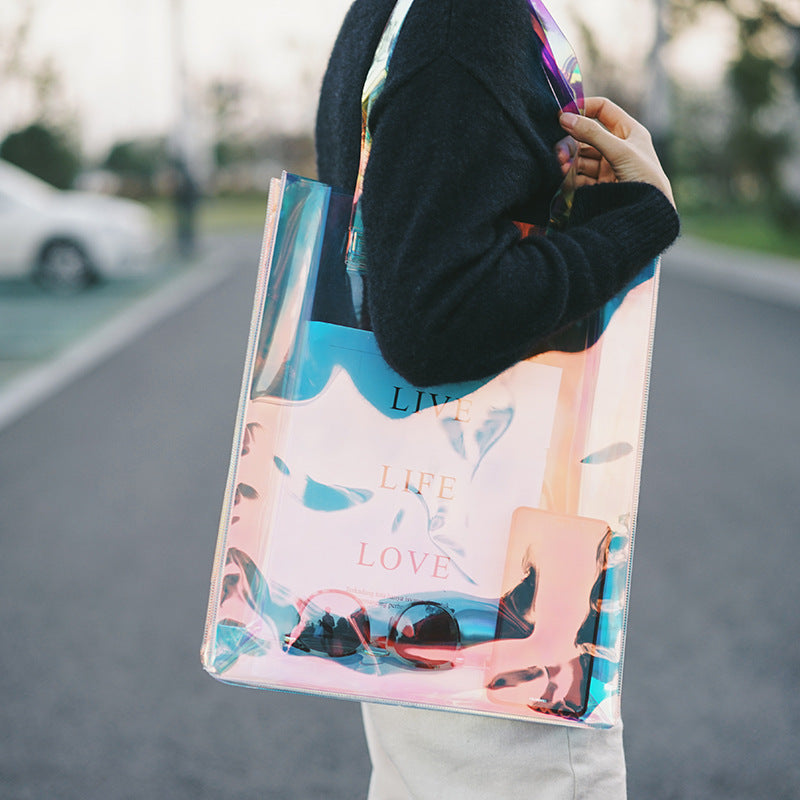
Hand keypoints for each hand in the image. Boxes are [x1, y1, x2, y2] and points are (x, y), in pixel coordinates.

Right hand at [559, 97, 674, 207]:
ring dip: (569, 160)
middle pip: (587, 136)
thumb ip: (592, 133)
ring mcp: (608, 166)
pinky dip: (571, 175)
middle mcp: (618, 146)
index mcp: (628, 131)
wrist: (649, 213)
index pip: (603, 110)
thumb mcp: (619, 150)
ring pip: (582, 157)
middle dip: (572, 141)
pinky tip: (565, 176)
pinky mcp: (600, 184)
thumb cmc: (644, 176)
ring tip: (561, 165)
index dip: (584, 108)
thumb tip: (564, 117)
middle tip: (559, 149)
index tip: (563, 114)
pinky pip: (581, 175)